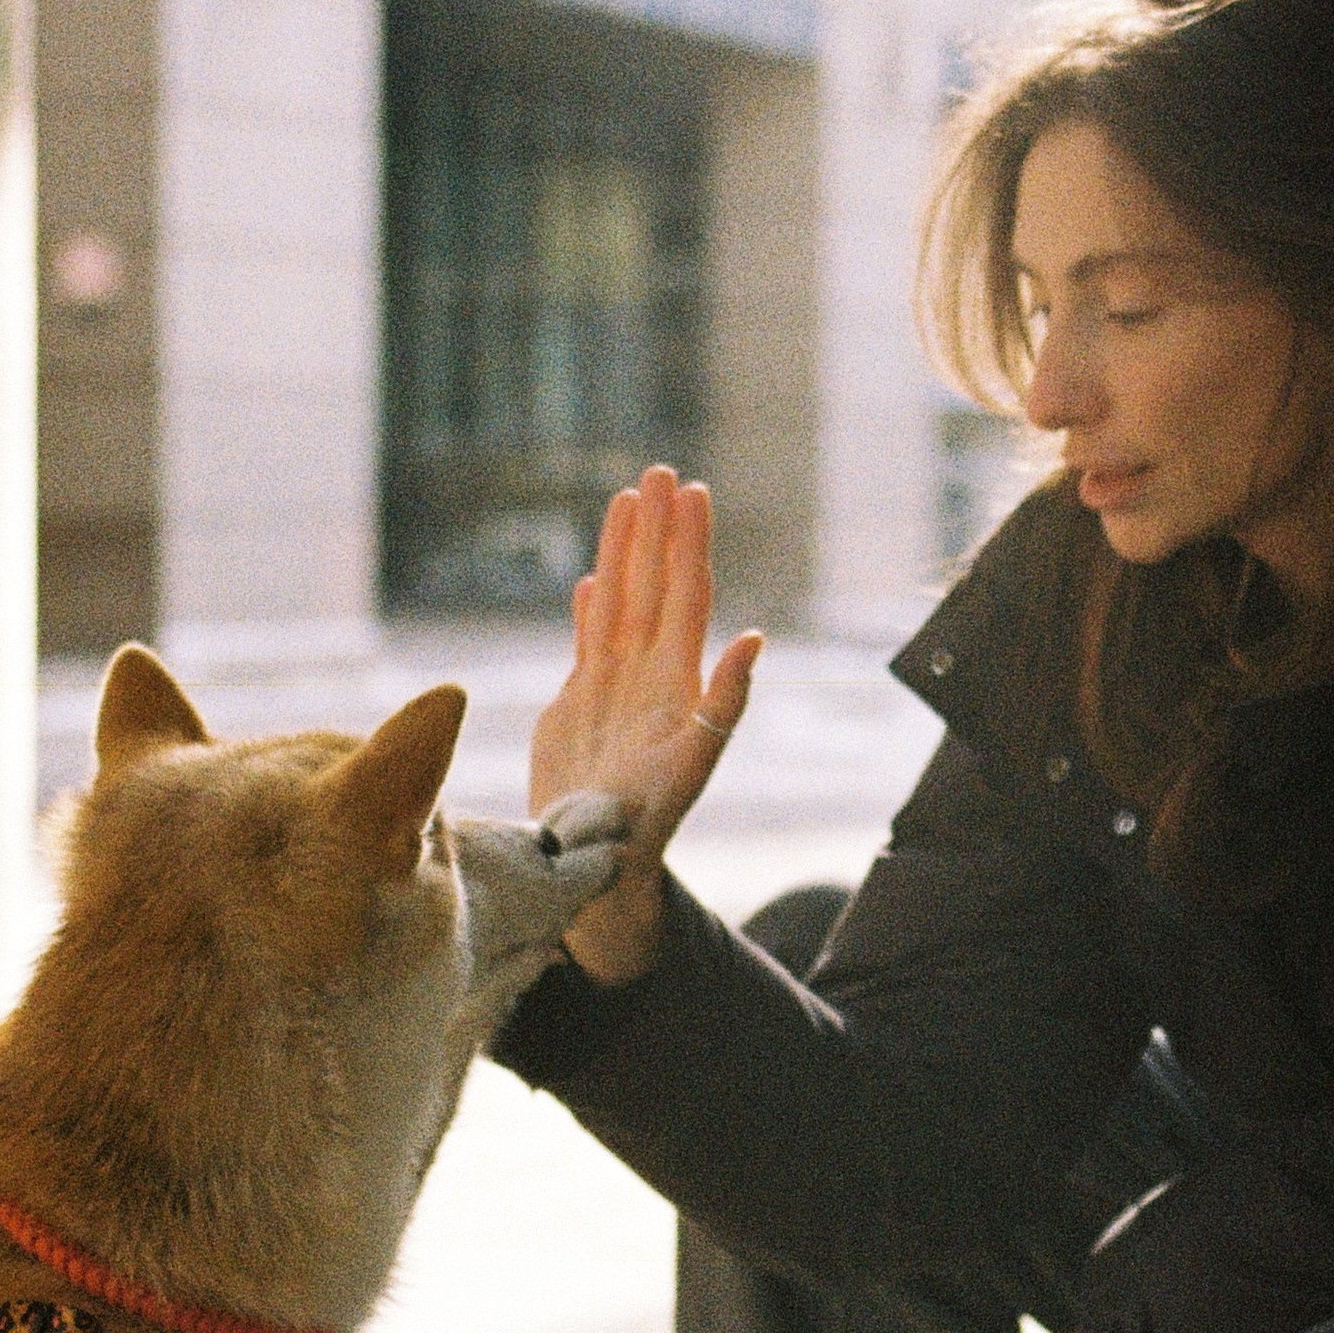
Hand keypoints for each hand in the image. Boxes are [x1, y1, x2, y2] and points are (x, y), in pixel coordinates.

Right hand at [529, 468, 761, 982]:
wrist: (598, 861)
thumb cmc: (650, 825)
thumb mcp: (694, 764)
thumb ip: (724, 703)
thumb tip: (756, 639)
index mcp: (677, 682)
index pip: (686, 596)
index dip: (688, 544)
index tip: (692, 491)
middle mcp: (647, 675)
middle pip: (655, 586)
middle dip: (658, 529)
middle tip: (660, 471)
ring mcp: (613, 687)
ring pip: (621, 602)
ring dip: (624, 553)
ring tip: (627, 500)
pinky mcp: (578, 705)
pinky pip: (588, 642)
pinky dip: (590, 609)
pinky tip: (591, 579)